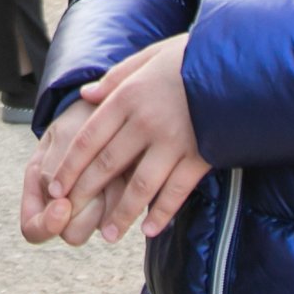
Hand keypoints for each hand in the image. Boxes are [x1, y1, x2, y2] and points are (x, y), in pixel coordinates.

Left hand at [19, 35, 208, 246]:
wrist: (236, 64)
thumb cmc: (188, 58)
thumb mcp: (147, 57)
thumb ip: (115, 78)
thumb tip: (86, 96)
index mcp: (129, 96)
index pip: (89, 137)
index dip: (70, 165)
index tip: (56, 186)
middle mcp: (146, 121)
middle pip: (108, 164)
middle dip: (87, 193)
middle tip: (72, 215)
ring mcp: (173, 142)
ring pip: (140, 186)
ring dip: (122, 214)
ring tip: (108, 235)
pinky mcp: (200, 156)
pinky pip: (177, 190)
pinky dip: (162, 212)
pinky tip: (150, 230)